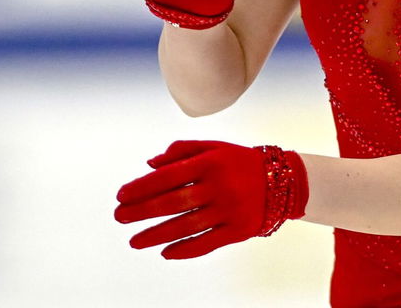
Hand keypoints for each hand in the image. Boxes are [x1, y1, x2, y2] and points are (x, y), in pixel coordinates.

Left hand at [114, 140, 307, 258]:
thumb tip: (148, 165)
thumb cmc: (238, 162)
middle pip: (172, 202)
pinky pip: (206, 243)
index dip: (141, 187)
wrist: (281, 180)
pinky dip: (184, 249)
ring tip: (134, 241)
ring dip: (156, 235)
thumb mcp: (214, 148)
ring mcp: (229, 209)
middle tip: (119, 218)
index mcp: (211, 162)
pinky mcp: (238, 230)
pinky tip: (165, 252)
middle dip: (141, 212)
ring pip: (185, 226)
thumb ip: (182, 151)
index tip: (120, 196)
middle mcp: (220, 185)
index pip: (167, 176)